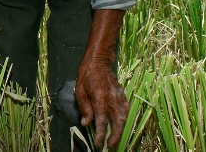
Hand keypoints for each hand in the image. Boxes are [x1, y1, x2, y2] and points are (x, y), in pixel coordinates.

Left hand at [75, 9, 129, 147]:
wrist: (98, 61)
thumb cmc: (86, 75)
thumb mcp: (79, 90)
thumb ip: (84, 108)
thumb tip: (86, 123)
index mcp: (100, 98)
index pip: (101, 121)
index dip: (100, 134)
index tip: (98, 143)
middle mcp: (112, 99)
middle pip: (117, 122)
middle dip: (114, 136)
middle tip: (110, 145)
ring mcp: (119, 97)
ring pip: (124, 117)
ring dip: (120, 129)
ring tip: (115, 138)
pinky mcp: (122, 95)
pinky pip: (126, 110)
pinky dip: (124, 119)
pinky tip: (120, 124)